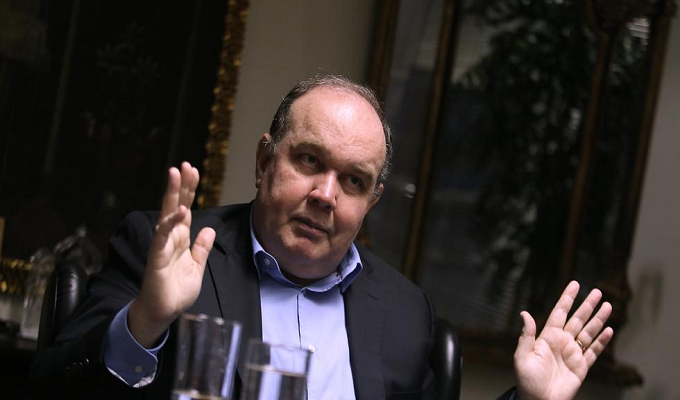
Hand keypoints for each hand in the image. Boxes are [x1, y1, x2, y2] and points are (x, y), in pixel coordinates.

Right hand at [128, 162, 215, 347]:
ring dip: (173, 194)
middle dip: (181, 185)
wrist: (163, 312)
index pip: (185, 208)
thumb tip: (210, 230)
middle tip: (185, 164)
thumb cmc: (176, 291)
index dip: (189, 190)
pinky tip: (180, 210)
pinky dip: (171, 222)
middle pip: (176, 205)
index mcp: (180, 238)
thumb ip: (202, 248)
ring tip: (176, 174)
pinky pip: (164, 236)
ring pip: (167, 214)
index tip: (194, 171)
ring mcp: (162, 245)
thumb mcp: (197, 267)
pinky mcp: (157, 257)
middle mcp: (170, 237)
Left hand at [514, 281, 613, 399]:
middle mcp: (561, 342)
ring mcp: (572, 354)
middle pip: (577, 319)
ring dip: (598, 319)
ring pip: (588, 332)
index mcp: (547, 337)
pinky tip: (609, 330)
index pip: (559, 313)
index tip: (575, 284)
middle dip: (587, 306)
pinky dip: (602, 341)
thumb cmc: (527, 380)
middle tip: (597, 291)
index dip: (567, 298)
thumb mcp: (522, 356)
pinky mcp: (581, 367)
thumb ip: (526, 335)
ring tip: (607, 305)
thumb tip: (524, 313)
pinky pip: (594, 351)